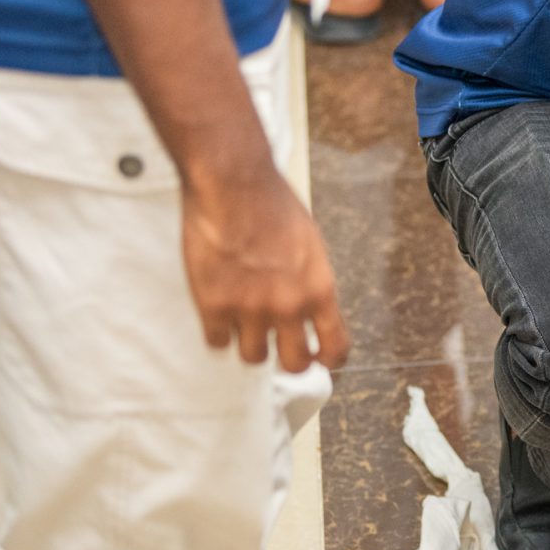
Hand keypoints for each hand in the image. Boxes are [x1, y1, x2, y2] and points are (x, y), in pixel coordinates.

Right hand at [180, 163, 349, 371]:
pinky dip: (218, 332)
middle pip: (295, 364)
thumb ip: (311, 281)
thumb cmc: (273, 204)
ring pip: (254, 357)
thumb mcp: (311, 245)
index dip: (329, 358)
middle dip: (289, 359)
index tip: (322, 359)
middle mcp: (288, 306)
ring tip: (245, 325)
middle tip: (279, 348)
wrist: (234, 185)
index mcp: (319, 290)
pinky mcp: (213, 305)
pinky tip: (219, 316)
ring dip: (250, 344)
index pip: (336, 346)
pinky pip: (217, 342)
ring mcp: (249, 309)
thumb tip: (310, 307)